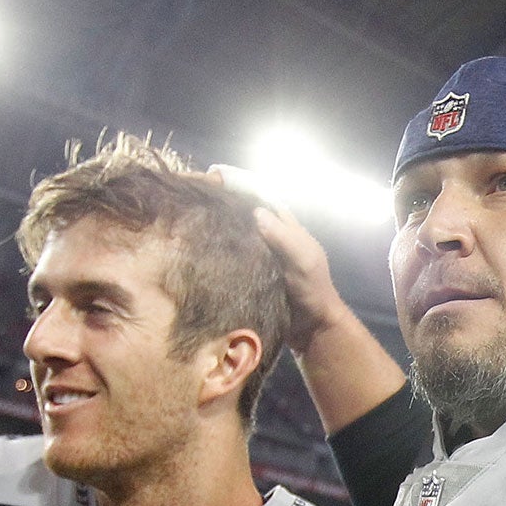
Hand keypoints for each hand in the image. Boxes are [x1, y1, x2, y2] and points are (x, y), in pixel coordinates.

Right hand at [209, 167, 346, 348]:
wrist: (312, 330)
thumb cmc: (313, 292)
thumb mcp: (303, 261)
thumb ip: (284, 238)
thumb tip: (257, 213)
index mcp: (288, 228)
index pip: (262, 198)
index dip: (242, 185)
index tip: (216, 176)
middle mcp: (273, 238)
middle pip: (247, 212)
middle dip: (225, 201)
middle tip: (197, 194)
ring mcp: (263, 257)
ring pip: (239, 232)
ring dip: (219, 223)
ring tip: (192, 215)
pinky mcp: (253, 275)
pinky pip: (235, 256)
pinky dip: (219, 249)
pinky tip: (201, 246)